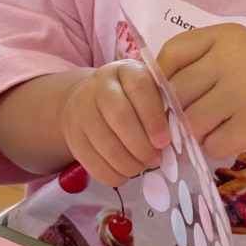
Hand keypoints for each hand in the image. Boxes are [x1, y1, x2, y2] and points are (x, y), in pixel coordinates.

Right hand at [58, 60, 169, 187]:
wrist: (89, 98)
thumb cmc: (131, 98)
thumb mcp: (148, 92)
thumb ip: (162, 110)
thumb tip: (174, 142)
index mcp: (126, 70)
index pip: (139, 88)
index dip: (153, 118)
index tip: (164, 142)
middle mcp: (99, 85)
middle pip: (119, 117)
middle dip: (141, 145)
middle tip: (155, 160)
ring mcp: (81, 110)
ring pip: (105, 143)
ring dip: (128, 163)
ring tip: (141, 167)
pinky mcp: (72, 135)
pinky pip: (91, 161)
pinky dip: (111, 174)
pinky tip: (124, 175)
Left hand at [156, 24, 245, 159]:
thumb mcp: (234, 54)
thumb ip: (197, 64)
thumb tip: (151, 95)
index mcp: (225, 36)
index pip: (173, 53)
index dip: (162, 77)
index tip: (169, 94)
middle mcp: (233, 58)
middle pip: (177, 92)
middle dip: (178, 112)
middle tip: (193, 119)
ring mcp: (245, 91)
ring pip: (191, 121)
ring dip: (196, 132)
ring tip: (215, 127)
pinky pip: (212, 144)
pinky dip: (215, 147)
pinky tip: (231, 137)